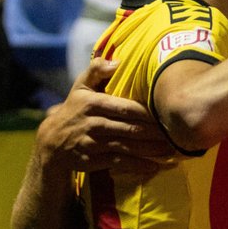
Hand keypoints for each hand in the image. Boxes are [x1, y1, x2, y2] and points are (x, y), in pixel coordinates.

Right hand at [38, 60, 174, 175]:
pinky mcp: (92, 161)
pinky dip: (137, 165)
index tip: (166, 114)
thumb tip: (118, 62)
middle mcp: (92, 124)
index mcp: (92, 103)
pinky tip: (155, 166)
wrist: (51, 141)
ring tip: (171, 150)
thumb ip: (97, 70)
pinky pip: (118, 163)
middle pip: (129, 129)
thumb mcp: (81, 87)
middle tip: (176, 134)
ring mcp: (91, 144)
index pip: (125, 108)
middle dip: (154, 133)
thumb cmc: (75, 109)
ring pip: (126, 147)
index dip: (147, 113)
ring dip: (150, 150)